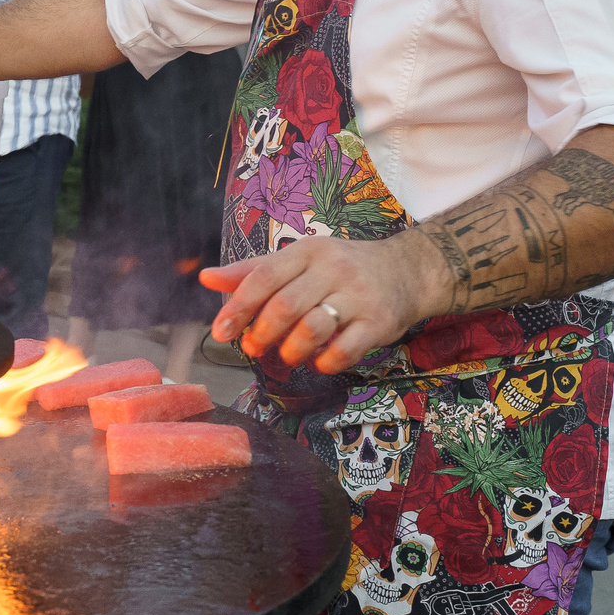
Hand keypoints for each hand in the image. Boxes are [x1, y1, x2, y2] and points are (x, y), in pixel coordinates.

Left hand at [200, 233, 452, 375]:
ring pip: (313, 329)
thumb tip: (205, 277)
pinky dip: (324, 363)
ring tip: (287, 356)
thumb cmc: (342, 268)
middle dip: (262, 333)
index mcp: (309, 251)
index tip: (222, 331)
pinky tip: (318, 362)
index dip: (238, 307)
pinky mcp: (380, 322)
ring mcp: (359, 295)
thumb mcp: (299, 260)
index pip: (264, 277)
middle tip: (254, 348)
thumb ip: (252, 271)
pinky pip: (345, 350)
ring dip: (291, 351)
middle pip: (285, 305)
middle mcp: (334, 269)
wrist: (407, 271)